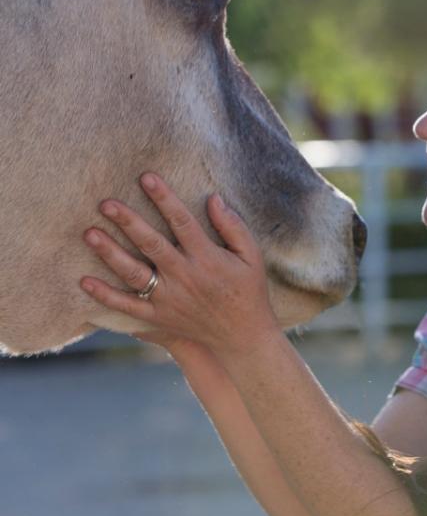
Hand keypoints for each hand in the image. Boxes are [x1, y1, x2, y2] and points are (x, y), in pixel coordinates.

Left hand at [80, 173, 280, 360]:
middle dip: (128, 221)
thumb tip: (213, 198)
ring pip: (134, 273)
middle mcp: (185, 277)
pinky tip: (85, 280)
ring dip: (110, 253)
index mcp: (207, 258)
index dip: (164, 198)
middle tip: (106, 203)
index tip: (146, 178)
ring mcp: (169, 299)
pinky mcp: (159, 318)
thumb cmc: (248, 291)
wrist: (242, 337)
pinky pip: (127, 306)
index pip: (182, 221)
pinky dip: (105, 295)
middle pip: (151, 243)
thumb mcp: (251, 256)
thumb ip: (233, 226)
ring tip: (90, 233)